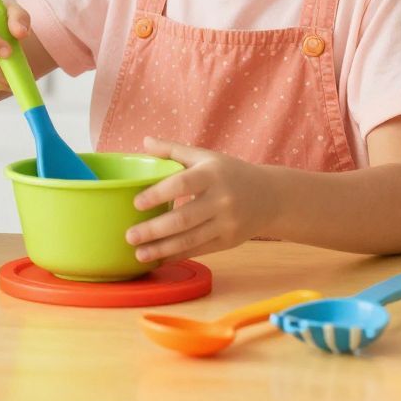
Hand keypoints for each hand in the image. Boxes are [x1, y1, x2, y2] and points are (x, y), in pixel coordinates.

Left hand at [125, 137, 270, 263]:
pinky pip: (199, 250)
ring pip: (190, 239)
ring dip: (162, 249)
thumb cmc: (230, 173)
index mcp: (212, 175)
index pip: (182, 184)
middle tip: (129, 236)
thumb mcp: (206, 157)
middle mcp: (221, 200)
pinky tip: (159, 259)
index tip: (136, 203)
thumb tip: (145, 141)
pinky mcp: (229, 241)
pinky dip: (177, 255)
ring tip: (138, 254)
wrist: (270, 197)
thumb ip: (174, 150)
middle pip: (183, 218)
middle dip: (154, 230)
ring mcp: (227, 223)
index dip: (158, 194)